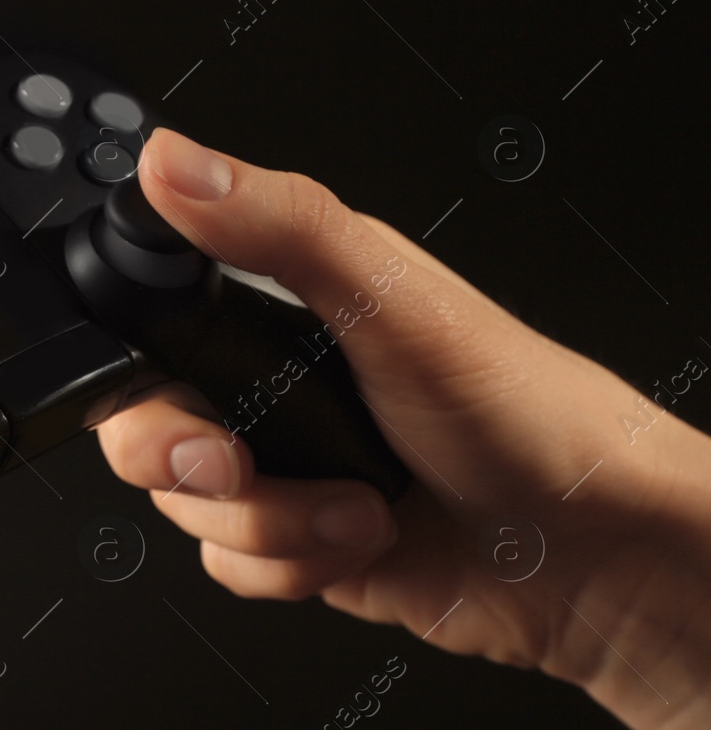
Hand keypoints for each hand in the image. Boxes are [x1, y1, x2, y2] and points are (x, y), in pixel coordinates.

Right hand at [96, 127, 710, 729]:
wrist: (596, 557)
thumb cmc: (529, 413)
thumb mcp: (390, 296)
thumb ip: (277, 225)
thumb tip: (174, 162)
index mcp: (285, 305)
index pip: (151, 321)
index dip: (133, 361)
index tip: (172, 383)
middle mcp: (275, 387)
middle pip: (143, 426)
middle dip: (184, 461)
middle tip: (237, 464)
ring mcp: (286, 469)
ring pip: (185, 509)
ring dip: (271, 524)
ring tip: (358, 502)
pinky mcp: (299, 543)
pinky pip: (228, 567)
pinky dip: (290, 567)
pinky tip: (359, 540)